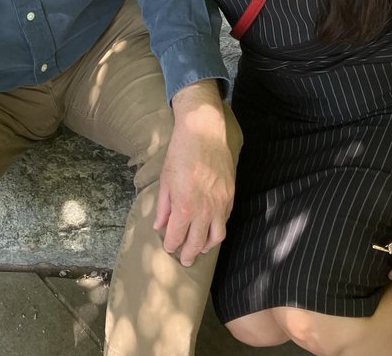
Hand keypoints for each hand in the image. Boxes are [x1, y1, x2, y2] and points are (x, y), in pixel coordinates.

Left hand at [153, 82, 235, 267]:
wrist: (204, 131)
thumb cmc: (180, 152)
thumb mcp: (165, 179)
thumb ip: (164, 206)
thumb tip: (160, 225)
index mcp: (184, 207)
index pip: (177, 237)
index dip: (171, 245)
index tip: (168, 247)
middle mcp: (205, 210)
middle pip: (197, 243)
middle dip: (188, 254)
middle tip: (184, 259)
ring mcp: (220, 204)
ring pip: (217, 237)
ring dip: (207, 247)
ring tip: (200, 249)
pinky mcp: (231, 195)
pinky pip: (226, 220)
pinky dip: (218, 229)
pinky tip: (211, 229)